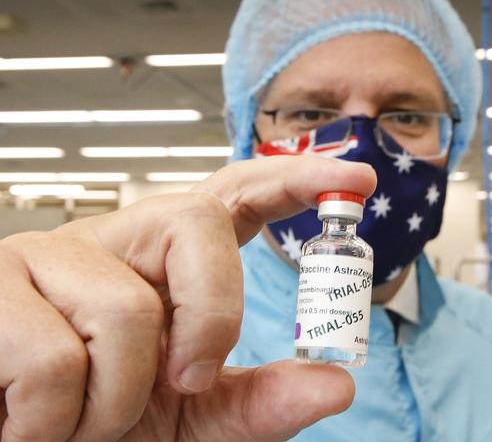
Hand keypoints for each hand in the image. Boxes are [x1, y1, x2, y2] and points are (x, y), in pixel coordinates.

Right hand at [0, 155, 375, 441]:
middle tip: (187, 380)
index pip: (235, 196)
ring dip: (117, 402)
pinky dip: (55, 422)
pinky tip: (29, 424)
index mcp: (166, 263)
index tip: (354, 178)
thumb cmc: (103, 426)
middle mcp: (115, 241)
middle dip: (212, 313)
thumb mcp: (192, 418)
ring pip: (127, 312)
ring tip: (81, 420)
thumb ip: (260, 401)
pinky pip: (53, 359)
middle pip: (196, 222)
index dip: (293, 180)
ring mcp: (50, 255)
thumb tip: (338, 386)